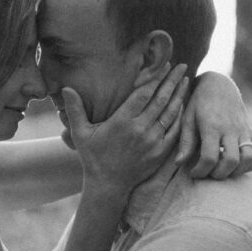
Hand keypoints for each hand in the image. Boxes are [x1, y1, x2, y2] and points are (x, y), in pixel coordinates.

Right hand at [62, 64, 188, 197]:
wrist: (108, 186)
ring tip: (186, 80)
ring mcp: (153, 142)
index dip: (155, 77)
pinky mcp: (160, 152)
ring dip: (179, 95)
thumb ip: (75, 109)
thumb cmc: (93, 158)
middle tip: (181, 66)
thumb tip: (65, 88)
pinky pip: (175, 131)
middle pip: (161, 99)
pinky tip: (183, 105)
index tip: (164, 64)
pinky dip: (180, 116)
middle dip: (172, 80)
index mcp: (122, 121)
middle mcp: (140, 130)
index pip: (143, 93)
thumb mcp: (80, 133)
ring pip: (171, 113)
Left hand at [176, 71, 251, 178]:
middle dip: (218, 174)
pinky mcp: (251, 132)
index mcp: (212, 125)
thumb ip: (185, 142)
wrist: (219, 85)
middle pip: (231, 161)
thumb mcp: (187, 119)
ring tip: (222, 169)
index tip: (193, 172)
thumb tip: (179, 163)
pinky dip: (249, 164)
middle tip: (208, 172)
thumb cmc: (198, 103)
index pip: (209, 157)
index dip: (201, 171)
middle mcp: (230, 129)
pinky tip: (236, 165)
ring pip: (248, 159)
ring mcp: (243, 130)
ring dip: (236, 171)